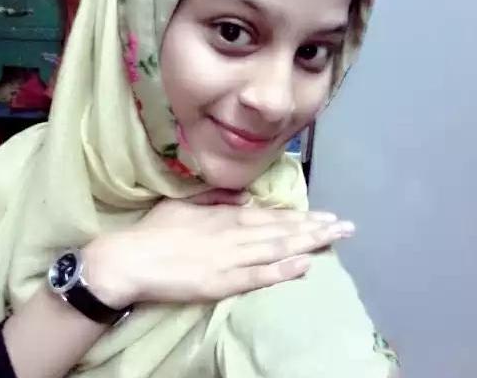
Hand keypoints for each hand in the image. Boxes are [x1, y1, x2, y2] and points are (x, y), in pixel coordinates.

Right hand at [83, 189, 354, 308]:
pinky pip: (257, 276)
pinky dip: (282, 270)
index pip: (272, 215)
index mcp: (227, 216)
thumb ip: (215, 199)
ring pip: (277, 249)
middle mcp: (235, 234)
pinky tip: (304, 266)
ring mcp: (230, 259)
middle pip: (282, 230)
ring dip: (308, 243)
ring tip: (334, 240)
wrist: (131, 258)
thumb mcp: (186, 204)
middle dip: (316, 228)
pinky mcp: (222, 283)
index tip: (326, 215)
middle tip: (346, 227)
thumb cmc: (157, 230)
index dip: (301, 216)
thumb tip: (241, 196)